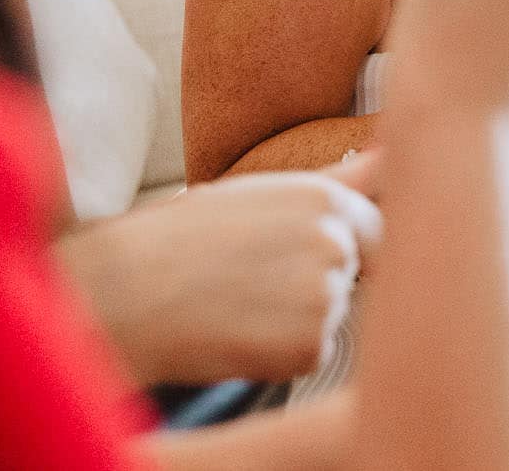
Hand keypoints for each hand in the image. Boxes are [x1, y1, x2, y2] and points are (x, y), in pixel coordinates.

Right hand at [62, 155, 381, 384]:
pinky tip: (237, 333)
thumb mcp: (259, 194)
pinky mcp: (308, 347)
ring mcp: (324, 295)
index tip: (296, 258)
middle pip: (359, 273)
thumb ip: (338, 182)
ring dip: (297, 319)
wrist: (123, 292)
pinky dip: (280, 353)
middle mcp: (334, 241)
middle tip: (257, 283)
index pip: (378, 228)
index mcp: (323, 197)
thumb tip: (386, 154)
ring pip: (332, 314)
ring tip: (238, 304)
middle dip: (320, 283)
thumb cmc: (181, 239)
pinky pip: (312, 353)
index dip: (341, 247)